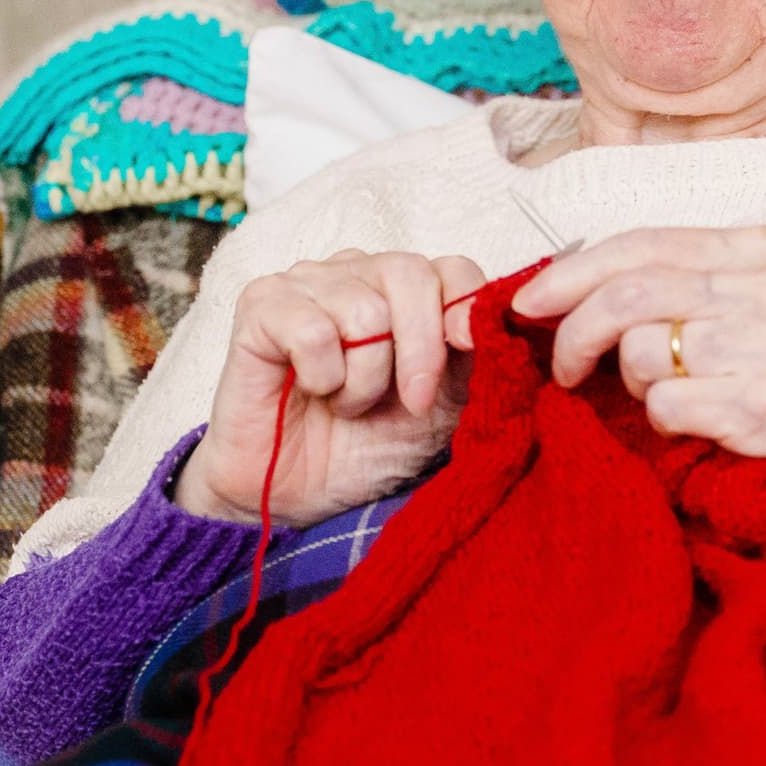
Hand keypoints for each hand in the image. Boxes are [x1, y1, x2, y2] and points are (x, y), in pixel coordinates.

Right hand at [177, 249, 485, 526]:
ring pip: (364, 311)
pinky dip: (321, 377)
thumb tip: (505, 322)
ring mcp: (306, 282)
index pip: (453, 268)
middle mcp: (357, 272)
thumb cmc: (367, 446)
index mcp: (406, 289)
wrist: (298, 497)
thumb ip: (477, 358)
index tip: (469, 353)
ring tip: (345, 402)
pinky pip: (312, 331)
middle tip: (410, 401)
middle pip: (410, 273)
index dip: (467, 309)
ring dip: (363, 380)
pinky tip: (310, 390)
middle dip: (421, 350)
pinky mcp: (261, 305)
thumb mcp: (444, 406)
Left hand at [512, 227, 765, 542]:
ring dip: (631, 384)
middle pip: (632, 292)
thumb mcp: (702, 314)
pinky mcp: (765, 401)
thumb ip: (644, 286)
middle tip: (565, 368)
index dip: (571, 272)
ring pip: (642, 349)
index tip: (527, 303)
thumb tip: (542, 287)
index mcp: (756, 249)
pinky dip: (659, 420)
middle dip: (576, 331)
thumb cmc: (740, 381)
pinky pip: (664, 402)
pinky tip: (688, 426)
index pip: (642, 243)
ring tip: (661, 397)